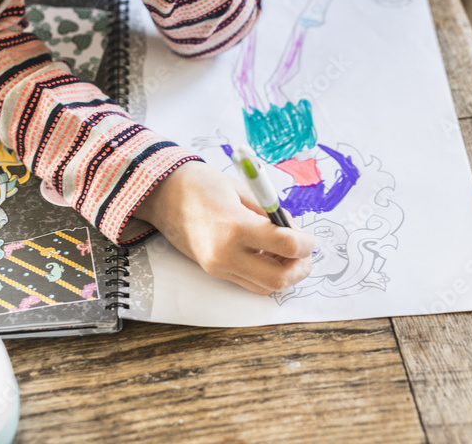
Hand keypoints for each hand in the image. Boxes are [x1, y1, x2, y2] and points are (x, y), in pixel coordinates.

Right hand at [132, 161, 313, 294]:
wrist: (163, 194)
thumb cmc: (202, 184)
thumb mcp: (242, 191)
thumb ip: (269, 214)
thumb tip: (294, 232)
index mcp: (235, 226)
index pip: (286, 246)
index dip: (305, 243)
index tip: (308, 236)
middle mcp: (225, 254)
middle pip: (279, 279)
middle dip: (300, 268)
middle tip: (305, 253)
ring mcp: (217, 266)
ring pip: (264, 287)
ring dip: (284, 275)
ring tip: (287, 255)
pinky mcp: (213, 271)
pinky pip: (248, 283)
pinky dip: (265, 275)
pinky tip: (267, 256)